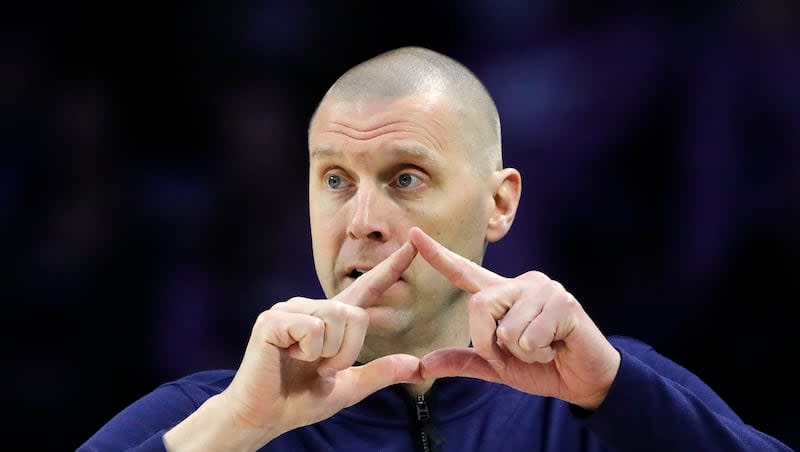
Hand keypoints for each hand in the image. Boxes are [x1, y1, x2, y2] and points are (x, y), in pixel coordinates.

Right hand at [165, 241, 422, 450]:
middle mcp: (311, 307)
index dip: (391, 267)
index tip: (414, 243)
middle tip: (323, 369)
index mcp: (331, 320)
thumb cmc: (299, 400)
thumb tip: (417, 365)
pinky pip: (313, 329)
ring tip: (303, 362)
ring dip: (328, 354)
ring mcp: (290, 310)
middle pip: (355, 314)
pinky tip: (287, 357)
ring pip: (337, 319)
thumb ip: (380, 374)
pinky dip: (309, 352)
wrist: (263, 417)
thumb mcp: (348, 388)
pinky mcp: (273, 320)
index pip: (367, 288)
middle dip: (348, 351)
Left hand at [410, 227, 619, 409]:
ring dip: (522, 353)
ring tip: (544, 348)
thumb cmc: (542, 367)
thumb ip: (464, 361)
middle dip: (491, 343)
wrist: (585, 381)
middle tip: (520, 353)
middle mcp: (521, 283)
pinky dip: (540, 354)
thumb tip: (423, 365)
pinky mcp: (564, 302)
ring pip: (507, 328)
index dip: (438, 255)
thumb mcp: (497, 367)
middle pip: (480, 305)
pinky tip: (558, 347)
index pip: (464, 272)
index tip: (412, 234)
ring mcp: (544, 289)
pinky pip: (530, 337)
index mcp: (503, 295)